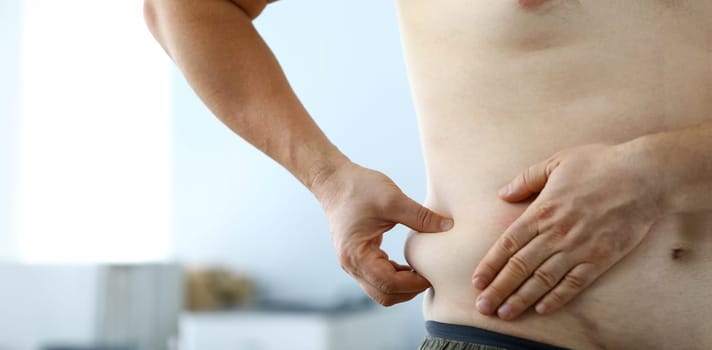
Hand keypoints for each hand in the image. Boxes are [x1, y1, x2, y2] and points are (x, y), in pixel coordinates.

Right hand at [315, 161, 453, 305]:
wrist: (334, 180)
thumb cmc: (359, 188)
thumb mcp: (392, 200)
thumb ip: (420, 216)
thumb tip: (447, 227)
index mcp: (357, 255)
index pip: (389, 284)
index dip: (414, 284)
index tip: (433, 274)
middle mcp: (351, 265)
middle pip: (384, 295)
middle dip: (409, 291)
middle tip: (431, 276)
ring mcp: (352, 264)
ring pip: (380, 290)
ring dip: (403, 286)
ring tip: (423, 271)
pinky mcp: (356, 259)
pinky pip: (377, 279)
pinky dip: (395, 277)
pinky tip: (410, 265)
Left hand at [472, 143, 662, 319]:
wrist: (644, 176)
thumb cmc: (600, 164)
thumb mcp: (556, 162)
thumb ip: (527, 179)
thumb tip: (503, 193)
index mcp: (542, 211)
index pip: (508, 244)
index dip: (490, 265)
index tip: (477, 281)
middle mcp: (556, 233)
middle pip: (520, 266)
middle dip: (499, 288)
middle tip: (483, 306)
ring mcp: (579, 248)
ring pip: (543, 279)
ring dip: (521, 298)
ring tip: (505, 313)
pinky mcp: (601, 258)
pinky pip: (575, 283)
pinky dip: (557, 297)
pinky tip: (542, 308)